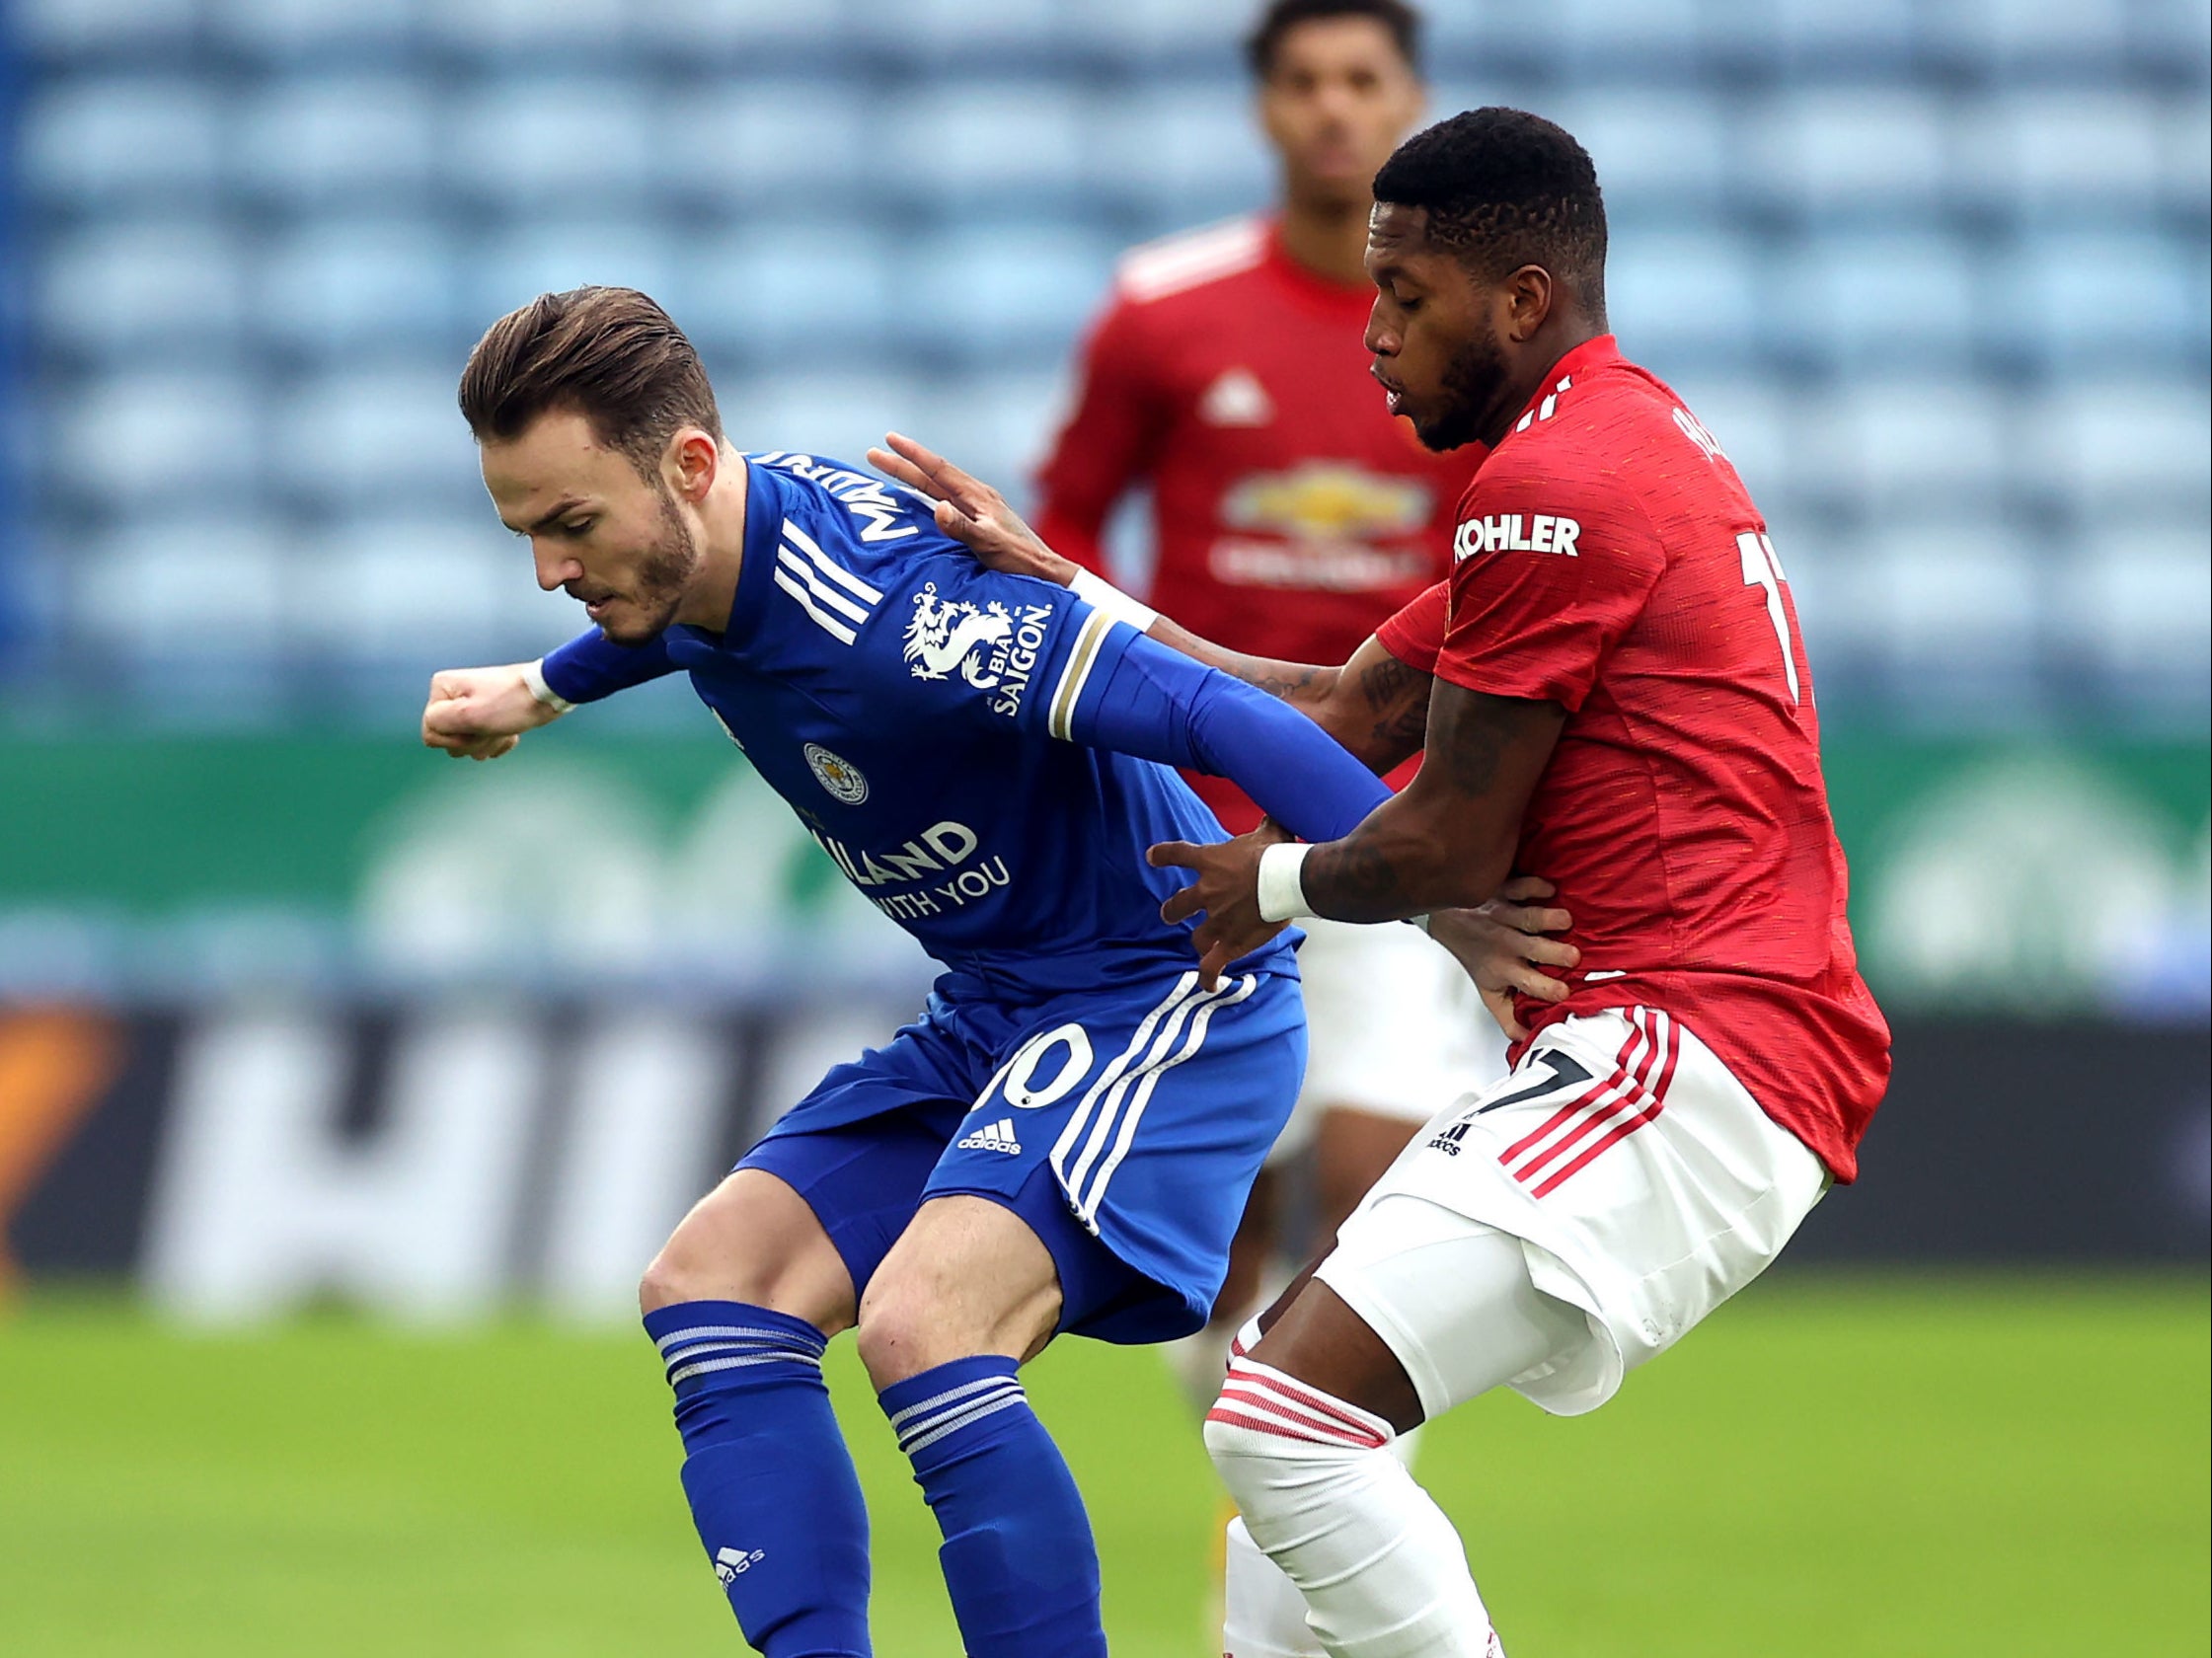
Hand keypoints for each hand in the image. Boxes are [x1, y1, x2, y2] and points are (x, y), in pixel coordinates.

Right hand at [420, 664, 563, 760]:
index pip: (431, 731)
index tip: (476, 726)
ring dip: (488, 742)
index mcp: (442, 688)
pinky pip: (484, 742)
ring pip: (468, 744)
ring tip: (504, 728)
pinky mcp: (488, 717)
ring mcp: (471, 707)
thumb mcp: (468, 715)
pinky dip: (499, 741)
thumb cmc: (512, 703)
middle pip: (449, 740)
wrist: (548, 694)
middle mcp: (452, 696)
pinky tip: (512, 732)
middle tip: (492, 726)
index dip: (454, 737)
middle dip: (473, 741)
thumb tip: (431, 731)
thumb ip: (438, 723)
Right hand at [865, 432, 1075, 583]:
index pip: (938, 469)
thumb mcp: (989, 545)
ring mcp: (980, 508)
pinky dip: (928, 495)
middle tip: (873, 453)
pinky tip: (923, 500)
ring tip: (891, 470)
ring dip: (914, 478)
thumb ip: (962, 527)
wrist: (1045, 573)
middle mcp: (977, 497)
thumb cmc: (1019, 561)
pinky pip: (947, 501)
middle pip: (932, 476)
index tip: (888, 439)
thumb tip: (937, 507)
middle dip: (902, 465)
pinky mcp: (982, 521)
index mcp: (978, 497)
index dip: (911, 455)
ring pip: (939, 488)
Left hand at [1148, 824, 1289, 987]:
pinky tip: (1208, 983)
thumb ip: (1266, 824)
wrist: (1288, 880)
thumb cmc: (1278, 854)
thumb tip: (1275, 812)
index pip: (1176, 854)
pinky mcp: (1229, 943)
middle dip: (1171, 911)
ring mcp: (1216, 920)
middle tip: (1169, 913)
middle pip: (1177, 905)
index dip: (1162, 856)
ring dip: (1197, 940)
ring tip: (1200, 944)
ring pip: (1196, 936)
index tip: (1152, 857)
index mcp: (1211, 862)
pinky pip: (1211, 964)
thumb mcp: (1270, 831)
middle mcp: (1207, 892)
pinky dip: (1207, 975)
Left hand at [1423, 876, 1580, 1040]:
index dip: (1546, 989)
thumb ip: (1510, 1018)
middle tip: (1574, 956)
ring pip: (1528, 917)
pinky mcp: (1504, 891)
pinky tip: (1551, 890)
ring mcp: (1504, 916)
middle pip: (1533, 949)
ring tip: (1566, 921)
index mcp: (1505, 969)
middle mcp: (1506, 944)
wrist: (1449, 921)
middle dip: (1554, 953)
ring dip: (1549, 918)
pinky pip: (1521, 886)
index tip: (1565, 992)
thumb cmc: (1478, 957)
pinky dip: (1536, 886)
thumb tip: (1530, 1041)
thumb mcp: (1490, 992)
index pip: (1528, 984)